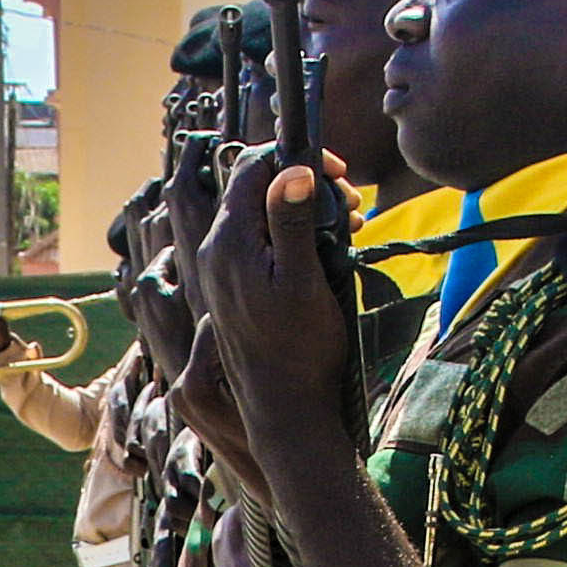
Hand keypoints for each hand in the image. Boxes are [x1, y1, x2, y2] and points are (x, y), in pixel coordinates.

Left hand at [183, 144, 357, 461]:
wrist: (284, 408)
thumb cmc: (299, 350)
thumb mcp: (303, 280)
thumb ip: (293, 221)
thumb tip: (293, 170)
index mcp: (229, 243)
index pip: (251, 167)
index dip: (295, 158)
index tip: (337, 174)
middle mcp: (216, 252)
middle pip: (254, 187)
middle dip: (303, 183)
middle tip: (349, 204)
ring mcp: (221, 271)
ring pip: (259, 214)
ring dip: (302, 209)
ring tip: (346, 226)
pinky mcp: (234, 288)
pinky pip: (259, 242)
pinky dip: (291, 234)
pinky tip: (323, 251)